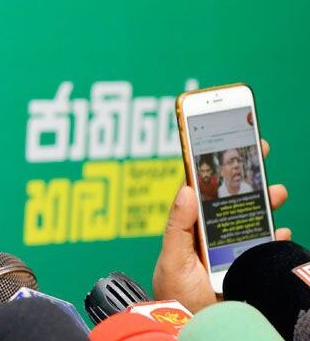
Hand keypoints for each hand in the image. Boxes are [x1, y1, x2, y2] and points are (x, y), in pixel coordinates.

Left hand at [152, 139, 289, 312]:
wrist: (192, 326)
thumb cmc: (174, 294)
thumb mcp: (172, 259)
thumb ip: (178, 225)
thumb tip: (187, 188)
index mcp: (190, 226)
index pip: (200, 187)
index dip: (210, 160)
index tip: (223, 133)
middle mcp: (210, 234)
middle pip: (230, 196)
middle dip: (247, 172)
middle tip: (260, 147)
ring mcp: (230, 248)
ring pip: (251, 216)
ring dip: (265, 201)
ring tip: (277, 190)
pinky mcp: (247, 264)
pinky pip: (266, 245)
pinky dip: (276, 236)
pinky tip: (282, 229)